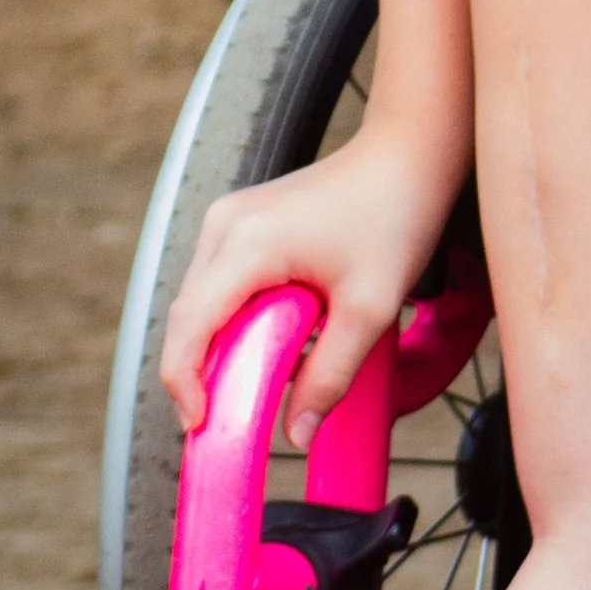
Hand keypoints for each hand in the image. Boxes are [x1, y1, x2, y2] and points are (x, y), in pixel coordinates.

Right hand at [159, 124, 462, 445]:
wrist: (406, 156)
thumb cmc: (394, 217)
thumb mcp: (370, 308)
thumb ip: (330, 374)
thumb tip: (296, 433)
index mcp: (247, 243)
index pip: (190, 324)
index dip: (184, 381)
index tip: (201, 425)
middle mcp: (225, 225)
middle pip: (188, 315)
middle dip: (200, 370)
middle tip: (228, 416)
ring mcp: (229, 218)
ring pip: (201, 300)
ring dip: (219, 343)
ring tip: (253, 381)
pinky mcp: (242, 220)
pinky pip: (220, 281)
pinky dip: (234, 317)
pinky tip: (270, 338)